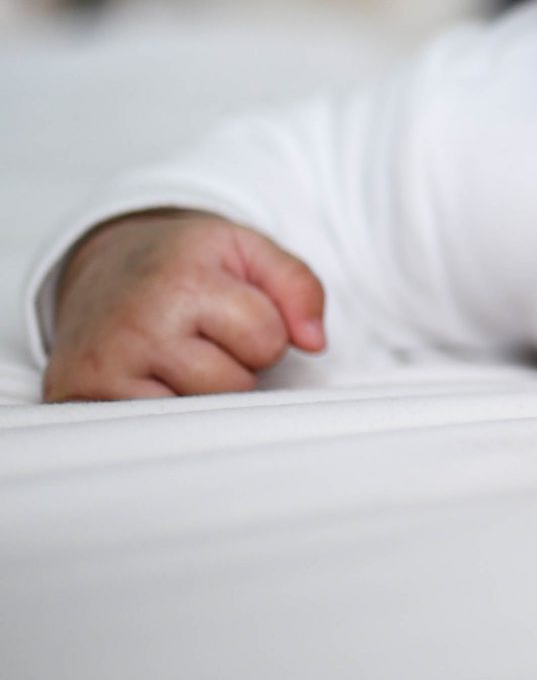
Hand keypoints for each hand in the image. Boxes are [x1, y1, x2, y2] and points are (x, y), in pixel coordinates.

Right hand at [41, 210, 326, 402]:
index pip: (267, 339)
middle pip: (234, 385)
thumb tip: (315, 343)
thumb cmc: (185, 262)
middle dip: (235, 365)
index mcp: (183, 281)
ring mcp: (104, 364)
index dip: (266, 330)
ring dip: (203, 391)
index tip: (235, 312)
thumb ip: (299, 287)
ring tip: (179, 353)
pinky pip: (154, 429)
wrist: (103, 263)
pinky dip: (165, 409)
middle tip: (203, 335)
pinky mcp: (79, 395)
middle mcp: (138, 324)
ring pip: (198, 414)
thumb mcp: (247, 250)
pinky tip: (151, 376)